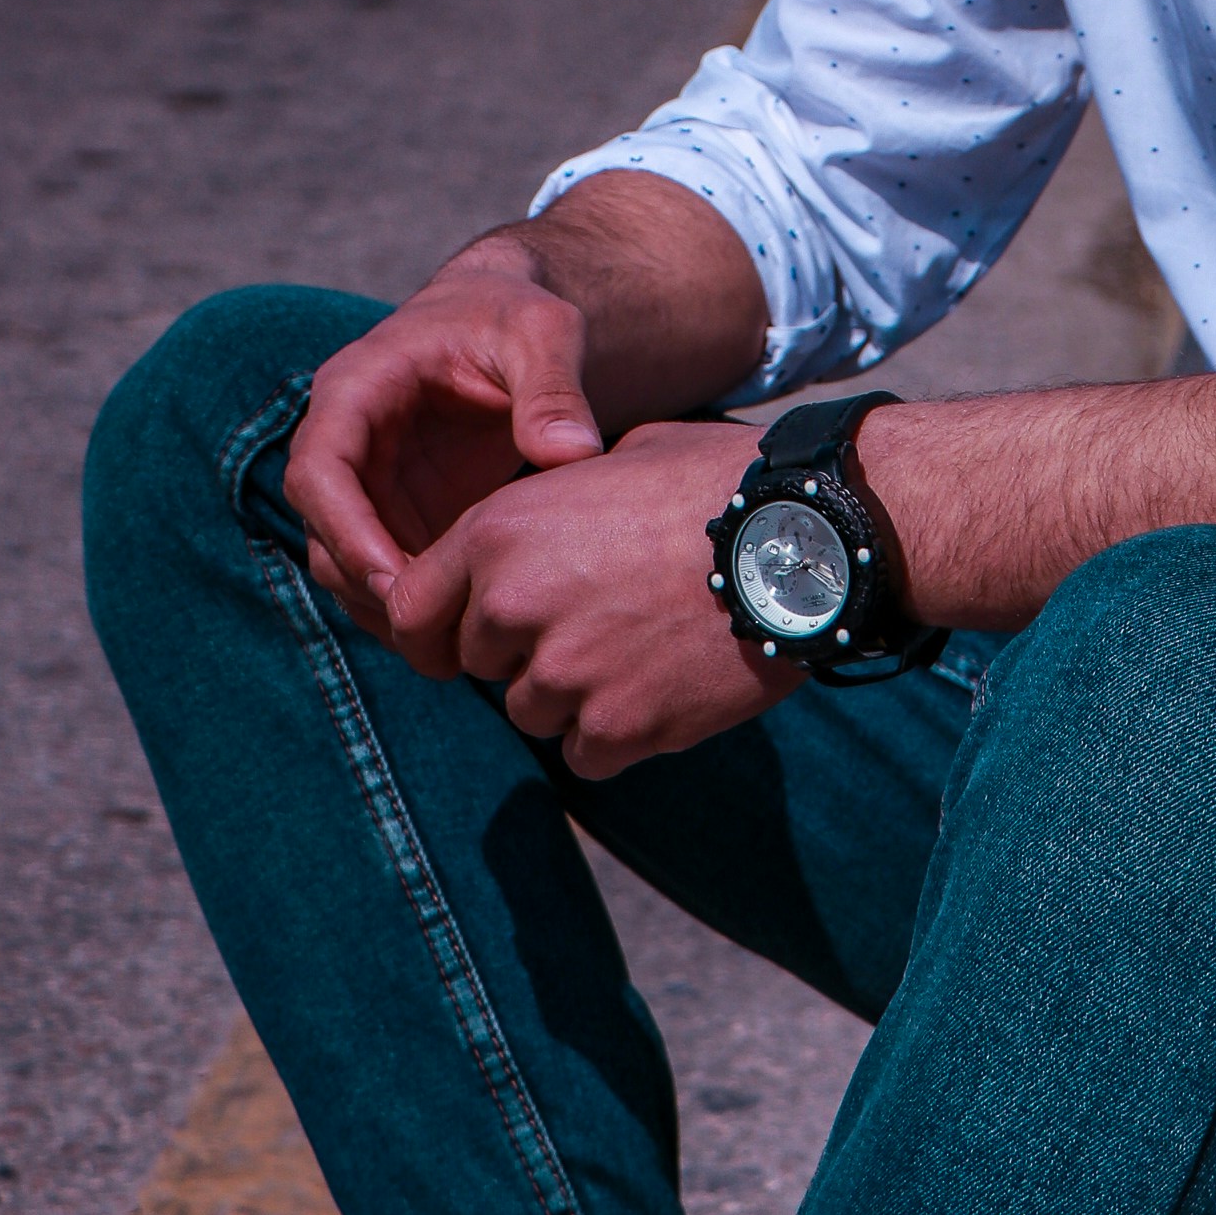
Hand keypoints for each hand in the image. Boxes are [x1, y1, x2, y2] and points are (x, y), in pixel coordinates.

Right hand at [285, 249, 608, 631]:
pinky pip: (384, 573)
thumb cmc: (517, 316)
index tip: (396, 582)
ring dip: (386, 608)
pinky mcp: (396, 513)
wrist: (508, 322)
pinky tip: (466, 630)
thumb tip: (572, 452)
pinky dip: (414, 605)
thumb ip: (553, 387)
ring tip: (452, 644)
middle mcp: (346, 441)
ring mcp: (368, 484)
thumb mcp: (543, 332)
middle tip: (433, 631)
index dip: (346, 532)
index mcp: (356, 388)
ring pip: (345, 564)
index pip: (317, 470)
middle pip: (322, 531)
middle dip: (368, 586)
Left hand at [377, 420, 794, 775]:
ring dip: (573, 695)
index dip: (437, 629)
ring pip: (533, 713)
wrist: (805, 534)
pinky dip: (619, 732)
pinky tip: (665, 685)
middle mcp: (514, 604)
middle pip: (479, 664)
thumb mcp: (613, 461)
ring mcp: (566, 673)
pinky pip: (586, 754)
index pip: (410, 611)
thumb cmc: (715, 482)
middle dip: (524, 652)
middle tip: (596, 623)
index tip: (468, 638)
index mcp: (499, 532)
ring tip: (642, 648)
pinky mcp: (620, 725)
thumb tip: (533, 534)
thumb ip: (550, 507)